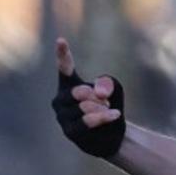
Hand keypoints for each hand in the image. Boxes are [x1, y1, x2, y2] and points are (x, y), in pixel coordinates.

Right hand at [51, 38, 126, 157]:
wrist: (113, 134)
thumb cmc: (110, 106)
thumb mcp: (115, 89)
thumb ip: (107, 83)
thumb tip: (98, 94)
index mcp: (69, 85)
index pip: (65, 68)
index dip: (63, 54)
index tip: (61, 40)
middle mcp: (60, 99)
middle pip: (81, 91)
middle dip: (98, 97)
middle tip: (105, 103)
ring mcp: (62, 116)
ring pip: (85, 107)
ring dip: (102, 109)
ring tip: (106, 112)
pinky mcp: (69, 131)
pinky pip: (88, 120)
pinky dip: (104, 117)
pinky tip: (115, 114)